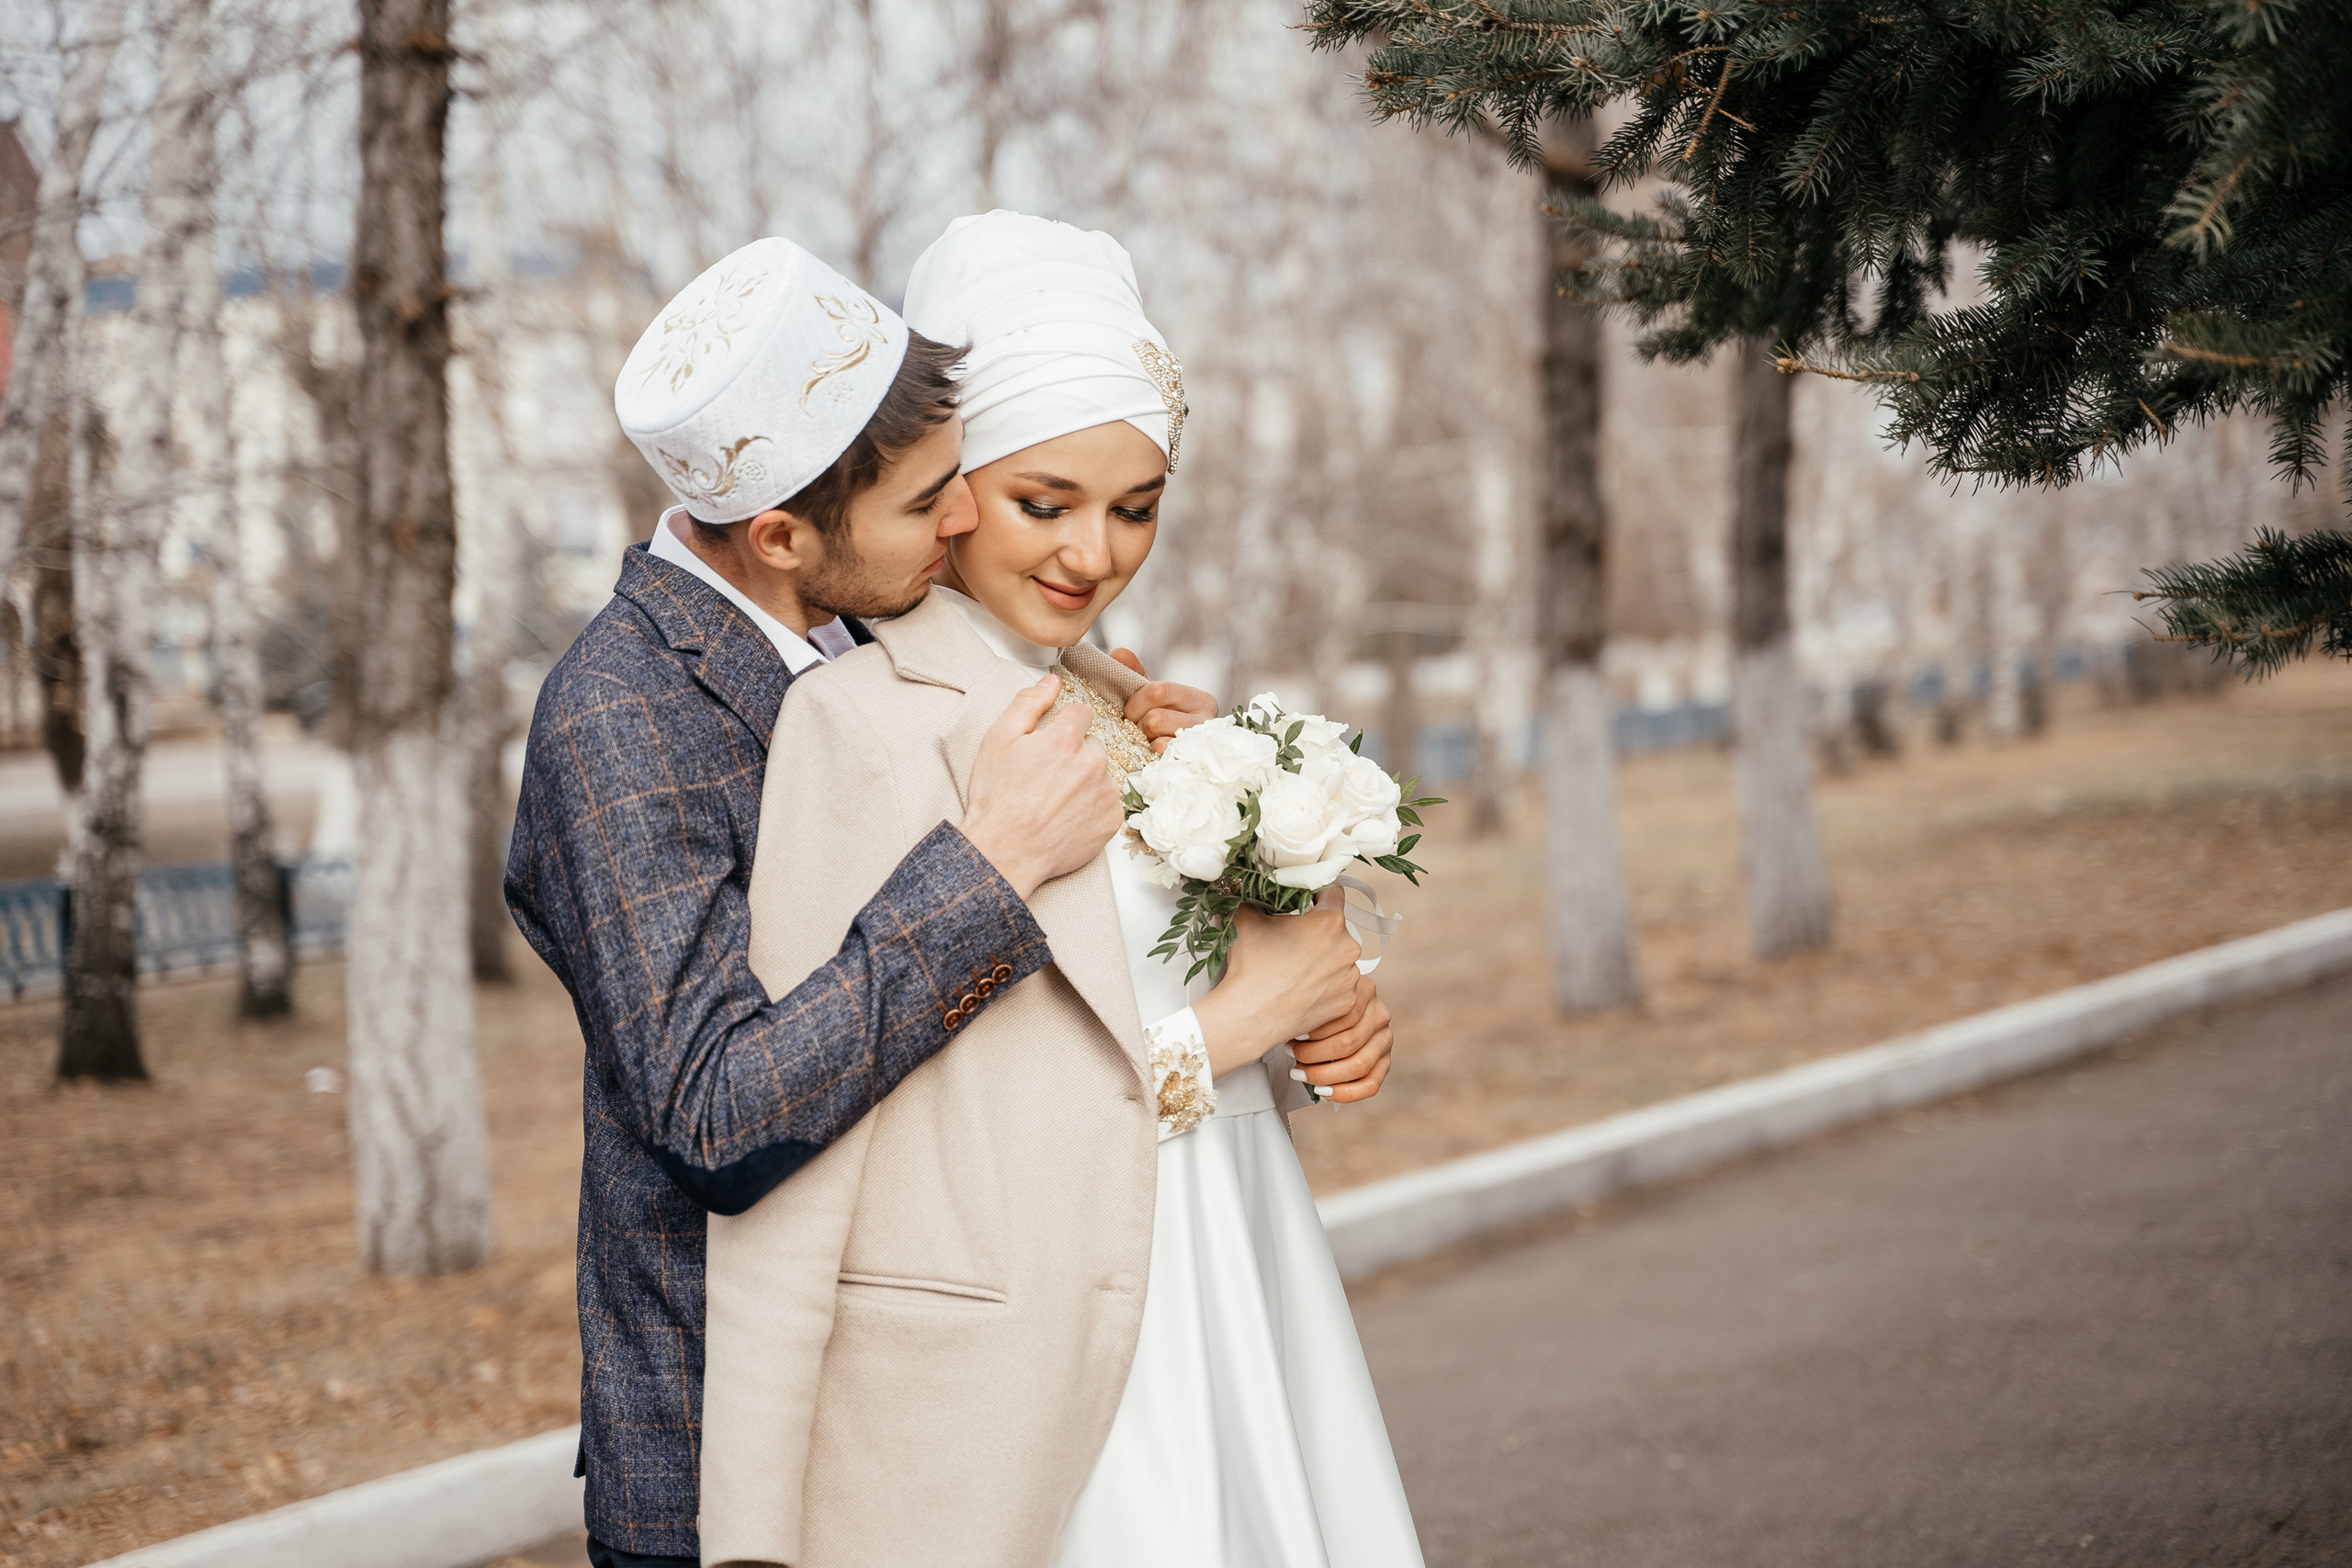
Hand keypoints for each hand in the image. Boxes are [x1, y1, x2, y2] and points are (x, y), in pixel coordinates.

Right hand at [960, 674, 1120, 900]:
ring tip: (1055, 800)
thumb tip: (1051, 681)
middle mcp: (1092, 762)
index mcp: (1066, 739)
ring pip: (1102, 773)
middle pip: (1092, 745)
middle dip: (1075, 754)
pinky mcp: (1112, 819)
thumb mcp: (998, 740)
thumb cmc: (997, 799)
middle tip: (1047, 778)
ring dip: (1085, 781)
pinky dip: (1093, 807)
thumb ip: (1027, 703)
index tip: (1050, 745)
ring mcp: (1105, 793)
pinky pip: (1108, 802)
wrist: (1004, 852)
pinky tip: (1068, 816)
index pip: (1080, 714)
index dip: (1062, 727)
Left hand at [1108, 648, 1218, 753]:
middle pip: (1156, 718)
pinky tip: (1150, 754)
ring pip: (1157, 739)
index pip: (1159, 691)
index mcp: (1200, 700)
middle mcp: (1207, 723)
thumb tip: (1119, 653)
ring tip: (1145, 741)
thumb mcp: (1153, 696)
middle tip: (1136, 728)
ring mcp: (1200, 747)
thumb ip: (1136, 675)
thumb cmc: (1165, 721)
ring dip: (1144, 741)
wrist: (1180, 757)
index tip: (1129, 711)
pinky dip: (1149, 756)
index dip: (1136, 702)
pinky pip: (1160, 759)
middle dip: (1138, 723)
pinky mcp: (1190, 765)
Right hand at [1190, 888, 1362, 1078]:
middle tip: (1293, 940)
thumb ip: (1259, 898)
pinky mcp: (1347, 1001)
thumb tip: (1258, 891)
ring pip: (1339, 957)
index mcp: (1330, 921)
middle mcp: (1348, 947)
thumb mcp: (1248, 918)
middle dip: (1317, 930)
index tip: (1305, 902)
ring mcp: (1350, 977)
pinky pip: (1340, 984)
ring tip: (1296, 968)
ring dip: (1323, 957)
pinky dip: (1326, 983)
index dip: (1316, 894)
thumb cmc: (1251, 967)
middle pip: (1336, 928)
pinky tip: (1303, 987)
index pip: (1333, 892)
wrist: (1251, 1016)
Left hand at [1289, 974, 1392, 1103]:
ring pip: (1359, 1065)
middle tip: (1292, 1055)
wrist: (1337, 1008)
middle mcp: (1379, 1015)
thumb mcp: (1316, 995)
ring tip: (1301, 1073)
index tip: (1294, 1035)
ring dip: (1324, 1074)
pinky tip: (1323, 1090)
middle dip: (1313, 1054)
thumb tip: (1285, 1027)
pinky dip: (1344, 1093)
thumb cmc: (1320, 1005)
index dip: (1316, 1029)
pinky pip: (1370, 1085)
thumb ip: (1307, 1005)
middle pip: (1349, 1042)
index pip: (1344, 1013)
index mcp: (1364, 991)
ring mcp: (1384, 1040)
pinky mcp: (1385, 1062)